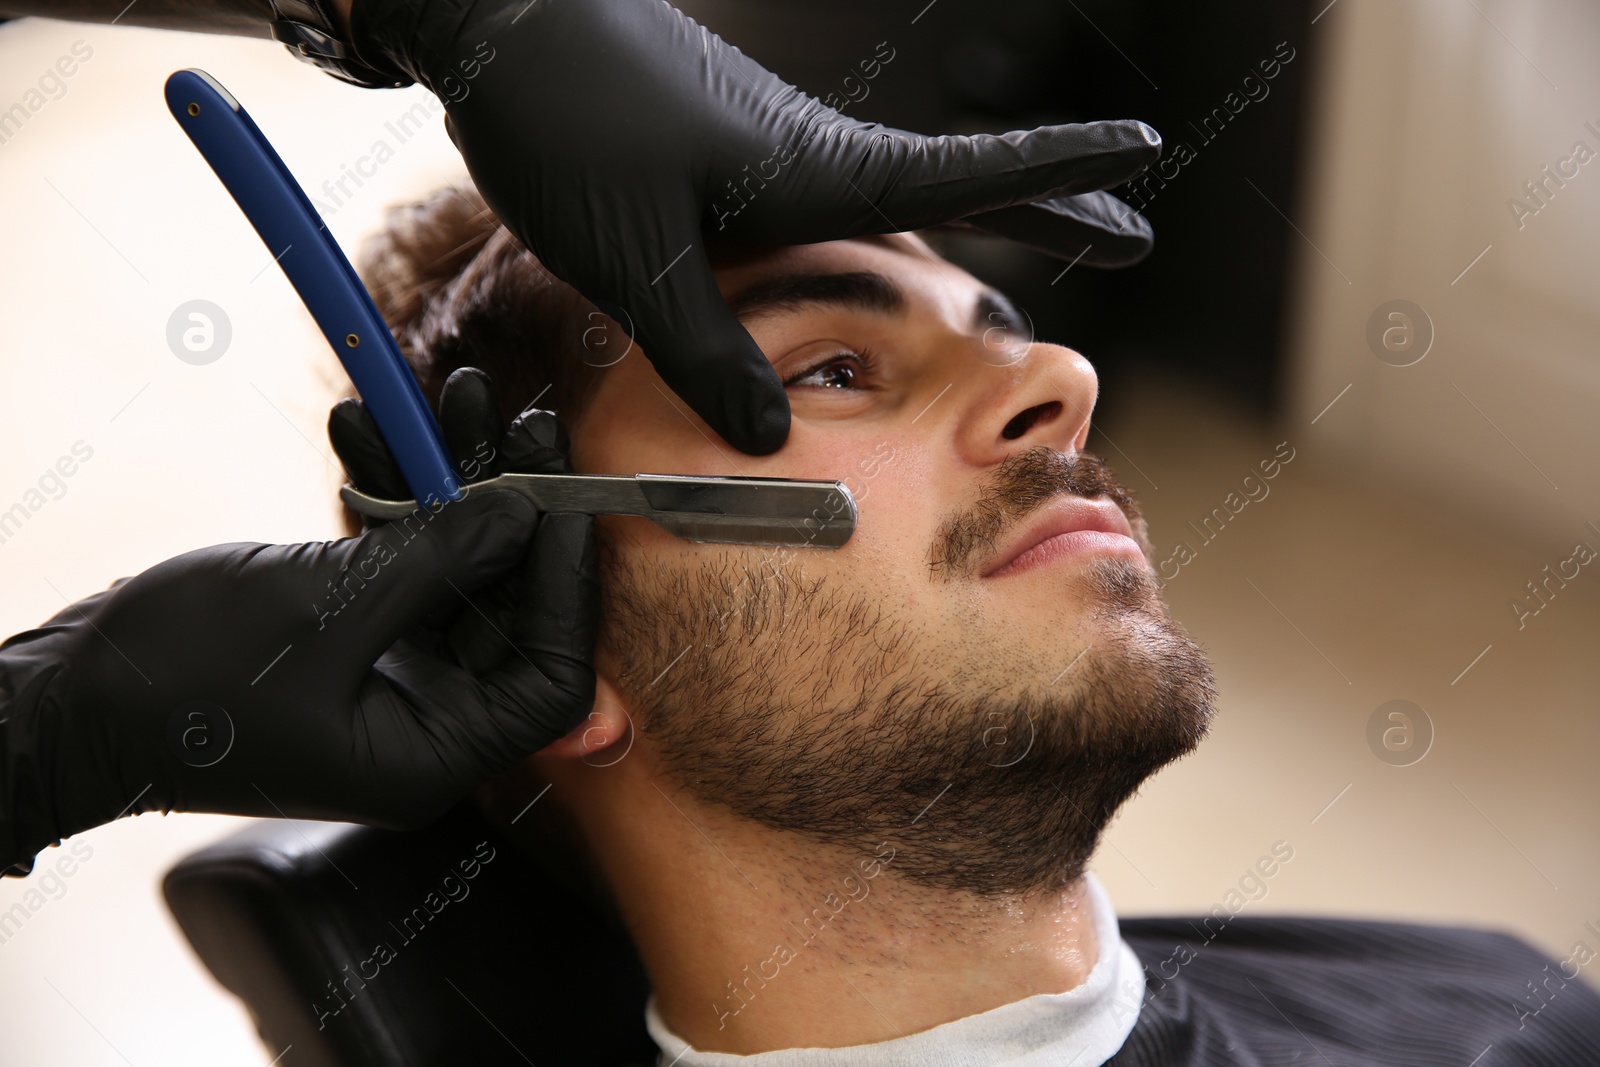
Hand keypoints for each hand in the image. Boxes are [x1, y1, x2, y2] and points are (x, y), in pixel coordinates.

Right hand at [0, 369, 596, 871]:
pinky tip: (374, 429)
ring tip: (460, 397)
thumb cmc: (177, 683)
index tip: (564, 496)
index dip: (568, 585)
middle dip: (515, 510)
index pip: (551, 675)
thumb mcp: (322, 613)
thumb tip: (526, 511)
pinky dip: (394, 498)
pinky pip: (400, 561)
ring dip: (457, 483)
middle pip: (512, 610)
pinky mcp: (352, 634)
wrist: (64, 694)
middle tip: (524, 423)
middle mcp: (425, 721)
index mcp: (432, 754)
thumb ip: (437, 563)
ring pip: (458, 571)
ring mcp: (390, 674)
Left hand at [347, 0, 1160, 455]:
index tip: (1144, 156)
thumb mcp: (637, 260)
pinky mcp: (729, 152)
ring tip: (1030, 244)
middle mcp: (811, 155)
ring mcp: (772, 149)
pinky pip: (833, 198)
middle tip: (1127, 231)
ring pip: (895, 194)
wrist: (497, 22)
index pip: (968, 174)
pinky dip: (888, 223)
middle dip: (1049, 207)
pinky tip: (869, 251)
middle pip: (960, 183)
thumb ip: (707, 355)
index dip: (1059, 173)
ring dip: (974, 214)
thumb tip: (767, 441)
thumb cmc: (570, 122)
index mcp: (814, 172)